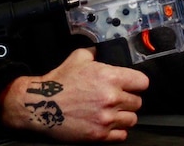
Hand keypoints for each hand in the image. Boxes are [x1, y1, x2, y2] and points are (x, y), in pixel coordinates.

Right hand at [0, 47, 148, 141]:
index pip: (142, 83)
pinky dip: (117, 131)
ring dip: (124, 115)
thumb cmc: (59, 81)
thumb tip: (107, 48)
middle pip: (138, 102)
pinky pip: (122, 135)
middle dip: (129, 99)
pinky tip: (109, 123)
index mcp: (110, 77)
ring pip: (132, 119)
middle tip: (118, 98)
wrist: (41, 105)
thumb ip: (98, 52)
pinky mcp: (99, 135)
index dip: (137, 83)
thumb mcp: (79, 57)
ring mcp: (106, 119)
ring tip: (113, 112)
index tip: (132, 85)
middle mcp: (112, 98)